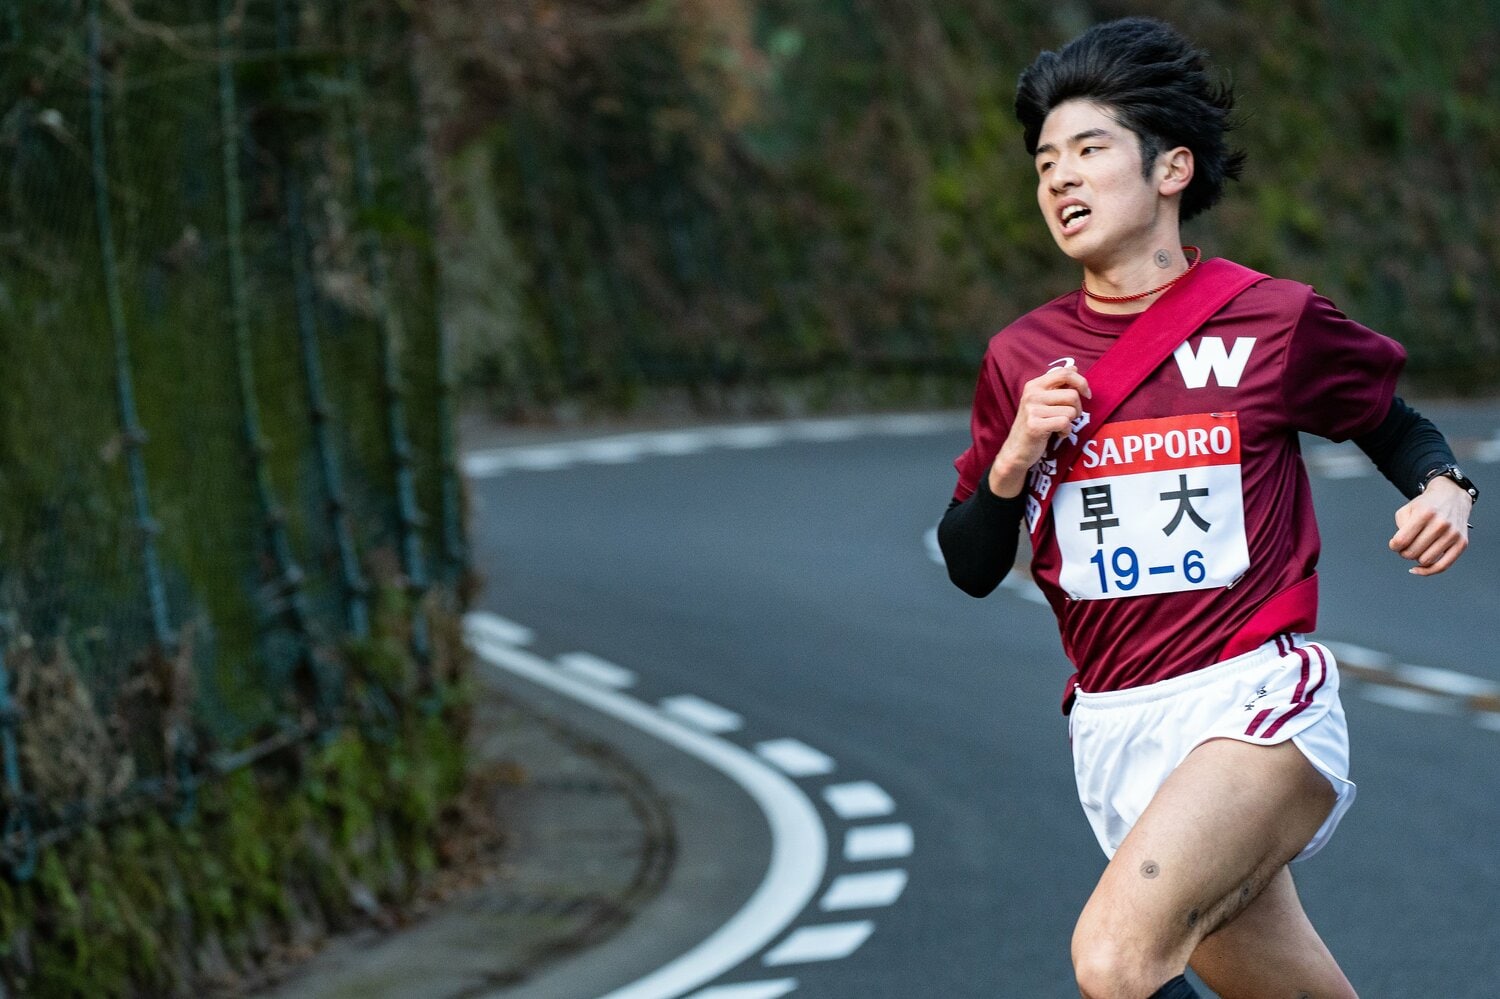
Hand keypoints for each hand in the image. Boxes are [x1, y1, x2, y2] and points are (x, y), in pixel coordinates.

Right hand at [988, 365, 1090, 497]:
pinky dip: (1066, 431)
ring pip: (1071, 411)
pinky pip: (1065, 423)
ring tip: (1059, 426)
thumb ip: (1057, 385)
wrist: (1016, 450)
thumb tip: (1075, 367)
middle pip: (1072, 395)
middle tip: (1070, 417)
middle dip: (1078, 408)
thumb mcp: (1042, 401)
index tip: (1086, 394)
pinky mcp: (1035, 426)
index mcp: (1034, 385)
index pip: (1065, 373)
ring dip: (1071, 422)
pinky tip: (1057, 434)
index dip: (1081, 382)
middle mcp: (1032, 394)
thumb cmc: (1034, 424)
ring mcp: (1032, 410)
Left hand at [1389, 476, 1471, 575]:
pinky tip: (1417, 568)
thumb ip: (1400, 527)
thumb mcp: (1407, 509)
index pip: (1402, 540)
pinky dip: (1427, 571)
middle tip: (1405, 547)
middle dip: (1404, 552)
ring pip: (1425, 560)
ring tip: (1416, 549)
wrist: (1452, 497)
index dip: (1394, 546)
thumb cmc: (1426, 506)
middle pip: (1413, 552)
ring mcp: (1453, 534)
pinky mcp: (1462, 543)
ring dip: (1416, 558)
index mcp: (1425, 514)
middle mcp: (1441, 524)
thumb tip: (1401, 546)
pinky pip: (1442, 566)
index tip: (1395, 544)